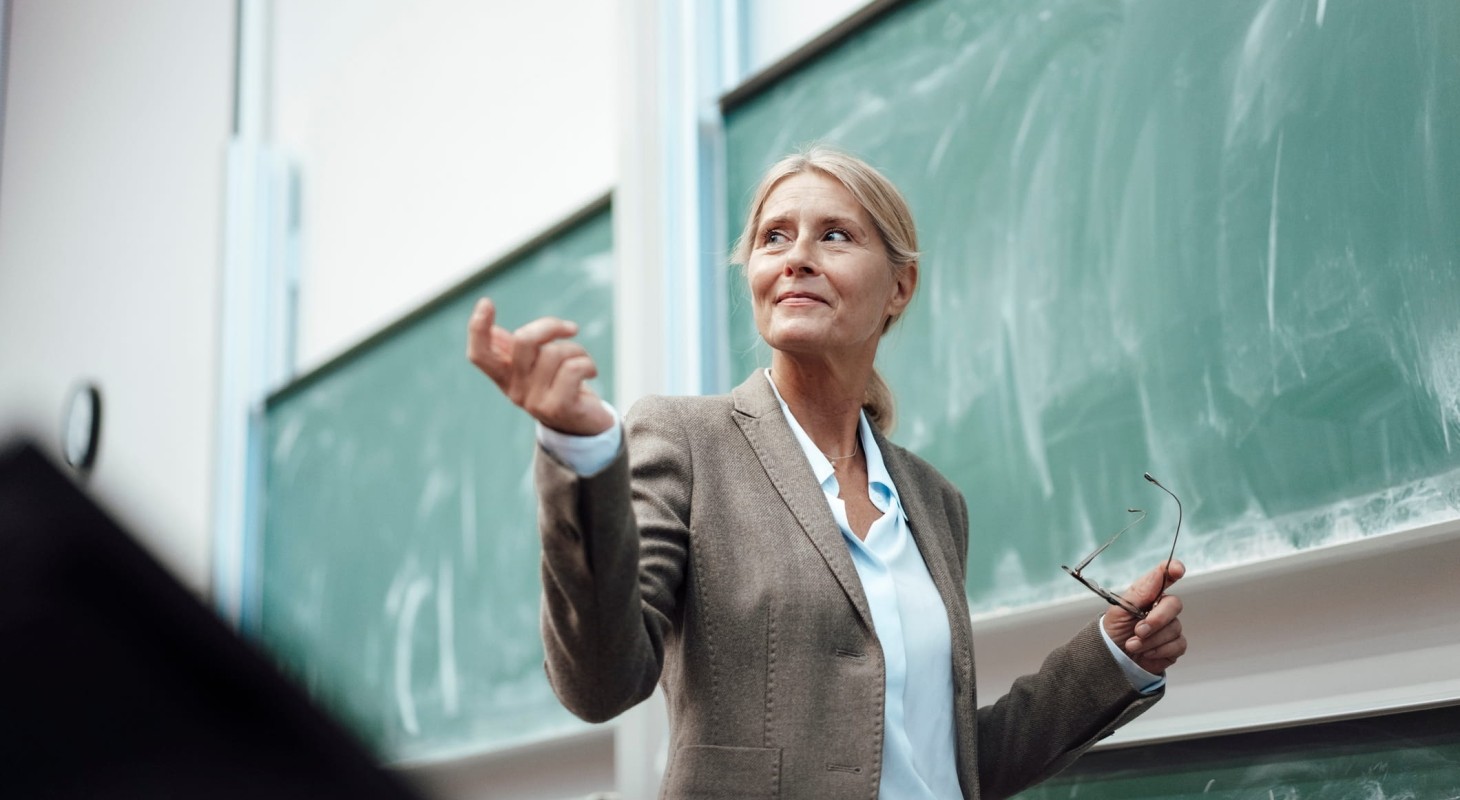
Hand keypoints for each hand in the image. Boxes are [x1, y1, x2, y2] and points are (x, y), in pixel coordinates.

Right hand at [466, 297, 613, 435]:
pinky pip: (573, 369)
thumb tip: (494, 333)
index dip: (478, 328)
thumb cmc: (560, 387)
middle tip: (570, 329)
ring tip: (583, 361)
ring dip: (577, 350)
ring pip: (555, 353)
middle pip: (523, 341)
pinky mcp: (558, 407)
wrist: (584, 426)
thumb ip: (516, 352)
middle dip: (550, 326)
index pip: (480, 354)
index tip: (486, 302)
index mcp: (506, 377)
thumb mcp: (536, 368)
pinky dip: (588, 364)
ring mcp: (535, 401)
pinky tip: (591, 372)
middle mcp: (515, 390)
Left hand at [1102, 559, 1186, 674]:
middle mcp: (1162, 608)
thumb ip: (1140, 592)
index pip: (1165, 576)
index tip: (1177, 570)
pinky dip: (1158, 650)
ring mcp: (1171, 626)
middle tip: (1138, 630)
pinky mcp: (1175, 645)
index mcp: (1149, 594)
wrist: (1113, 656)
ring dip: (1150, 639)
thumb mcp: (1120, 609)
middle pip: (1174, 604)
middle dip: (1156, 619)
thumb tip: (1158, 573)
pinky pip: (1177, 645)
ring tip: (1133, 644)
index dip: (1173, 569)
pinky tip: (1146, 652)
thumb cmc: (1115, 629)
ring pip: (1174, 628)